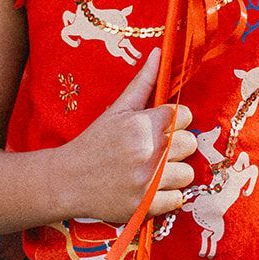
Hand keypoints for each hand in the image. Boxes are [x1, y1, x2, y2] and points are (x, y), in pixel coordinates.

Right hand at [61, 48, 196, 223]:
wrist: (68, 180)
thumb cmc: (95, 142)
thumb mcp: (117, 110)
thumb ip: (143, 83)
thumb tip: (158, 53)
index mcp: (141, 125)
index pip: (185, 116)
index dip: (175, 122)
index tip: (160, 128)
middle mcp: (147, 153)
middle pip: (190, 144)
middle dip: (176, 147)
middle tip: (155, 150)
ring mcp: (147, 182)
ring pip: (188, 174)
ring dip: (174, 173)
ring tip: (153, 171)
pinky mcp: (146, 206)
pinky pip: (179, 199)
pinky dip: (167, 196)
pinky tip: (150, 188)